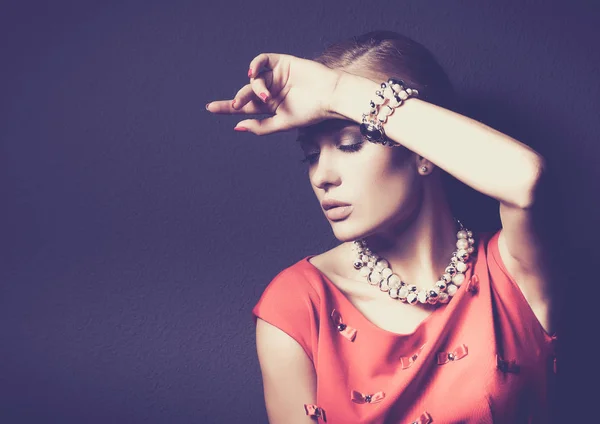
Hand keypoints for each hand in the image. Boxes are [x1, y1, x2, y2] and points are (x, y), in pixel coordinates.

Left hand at [206, 53, 345, 134]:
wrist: (330, 96)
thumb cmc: (311, 112)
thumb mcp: (283, 123)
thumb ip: (261, 127)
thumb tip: (236, 126)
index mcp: (270, 108)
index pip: (244, 108)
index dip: (227, 107)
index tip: (210, 108)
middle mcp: (270, 91)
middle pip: (246, 94)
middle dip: (238, 99)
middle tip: (235, 105)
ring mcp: (276, 76)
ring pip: (255, 80)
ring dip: (255, 89)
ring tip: (266, 97)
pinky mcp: (282, 62)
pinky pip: (262, 60)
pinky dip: (255, 65)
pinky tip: (252, 73)